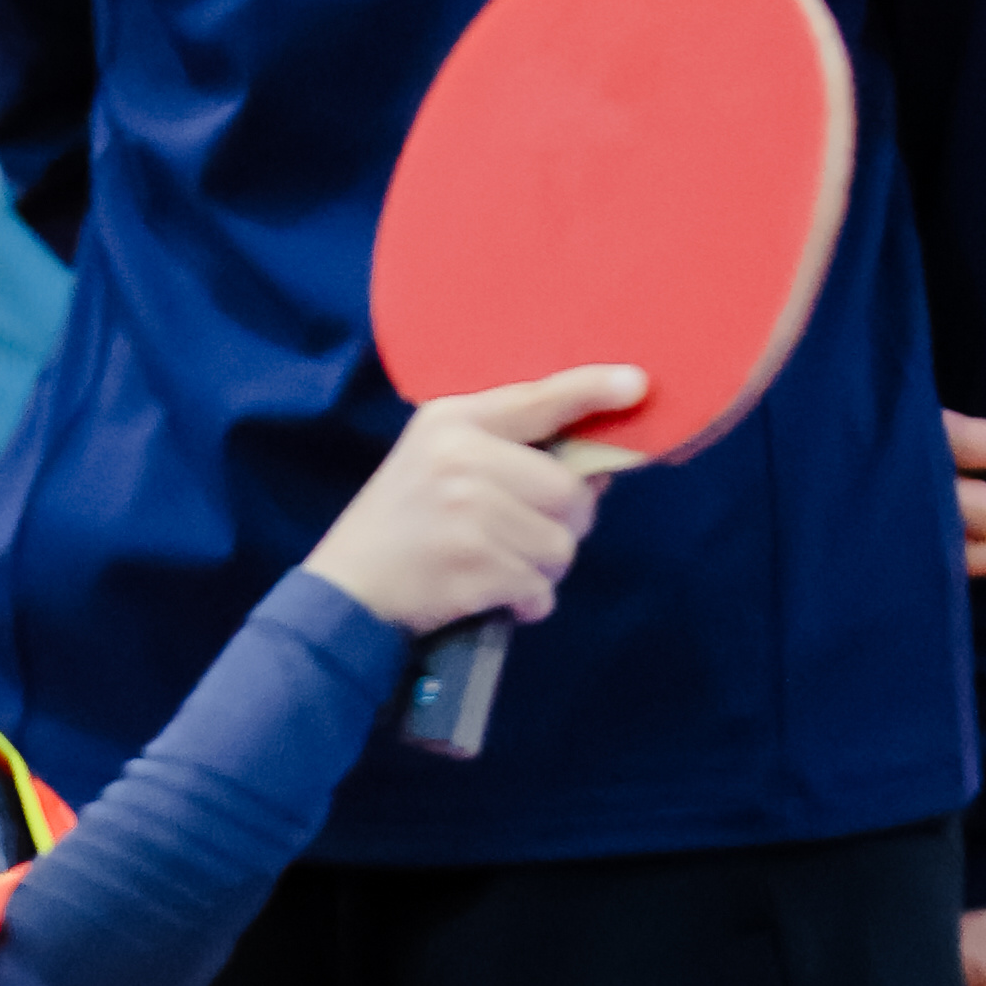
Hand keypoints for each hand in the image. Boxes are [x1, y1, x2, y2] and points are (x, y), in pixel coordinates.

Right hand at [309, 366, 646, 634]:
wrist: (349, 586)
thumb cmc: (406, 521)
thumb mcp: (439, 460)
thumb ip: (506, 451)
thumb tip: (596, 470)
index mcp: (454, 420)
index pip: (537, 399)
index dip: (591, 390)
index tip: (637, 384)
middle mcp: (461, 456)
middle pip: (569, 491)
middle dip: (562, 524)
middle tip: (519, 536)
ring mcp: (467, 511)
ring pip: (561, 546)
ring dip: (542, 569)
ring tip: (499, 565)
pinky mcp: (473, 565)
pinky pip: (541, 588)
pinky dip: (528, 602)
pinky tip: (494, 594)